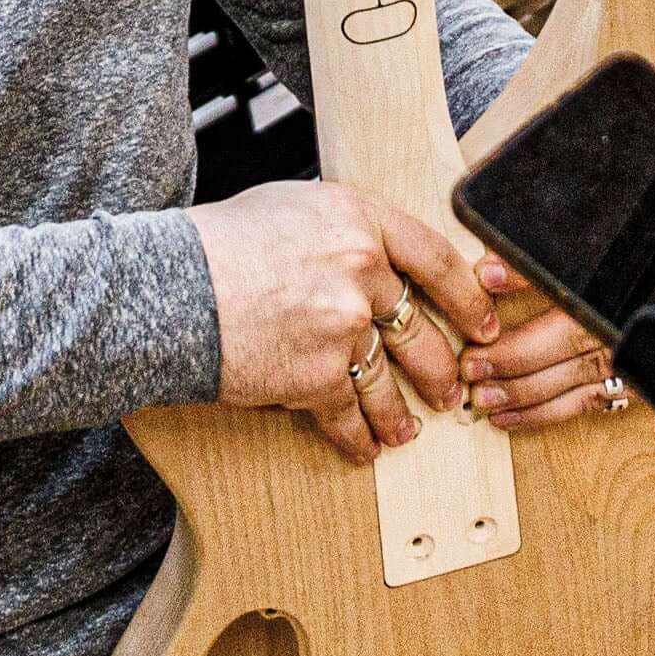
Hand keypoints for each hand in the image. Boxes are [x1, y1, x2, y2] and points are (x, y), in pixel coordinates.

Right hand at [192, 180, 501, 462]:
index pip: (435, 256)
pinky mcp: (317, 376)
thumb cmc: (217, 243)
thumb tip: (369, 253)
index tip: (484, 319)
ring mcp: (342, 325)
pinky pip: (350, 414)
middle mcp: (359, 270)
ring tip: (409, 431)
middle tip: (451, 387)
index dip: (467, 294)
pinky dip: (358, 436)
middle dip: (440, 368)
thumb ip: (340, 230)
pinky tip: (365, 448)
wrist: (170, 288)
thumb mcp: (290, 207)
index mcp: (357, 219)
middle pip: (420, 328)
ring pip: (389, 379)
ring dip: (401, 412)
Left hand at [461, 259, 628, 431]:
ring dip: (528, 403)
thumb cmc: (648, 261)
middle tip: (474, 384)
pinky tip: (519, 417)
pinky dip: (551, 413)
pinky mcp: (638, 379)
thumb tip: (487, 271)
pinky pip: (589, 404)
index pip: (551, 329)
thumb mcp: (594, 248)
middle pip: (559, 363)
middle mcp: (619, 337)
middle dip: (512, 376)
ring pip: (573, 391)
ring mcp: (629, 362)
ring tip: (489, 408)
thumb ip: (534, 262)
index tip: (475, 346)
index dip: (510, 344)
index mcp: (606, 303)